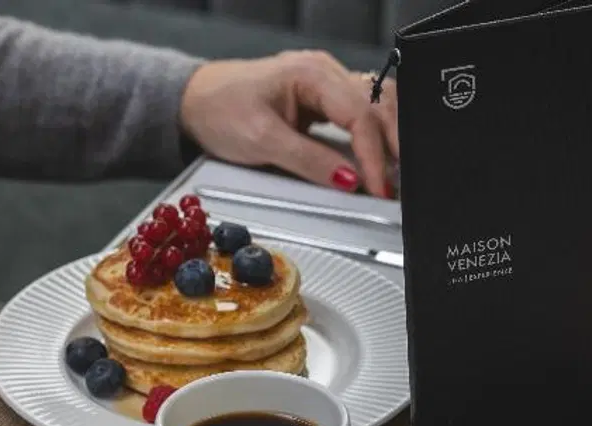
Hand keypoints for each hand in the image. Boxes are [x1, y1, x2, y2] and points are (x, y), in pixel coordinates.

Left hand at [180, 51, 398, 198]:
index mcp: (312, 73)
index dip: (374, 156)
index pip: (361, 115)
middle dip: (394, 146)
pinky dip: (378, 135)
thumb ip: (309, 161)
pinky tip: (383, 157)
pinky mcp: (326, 99)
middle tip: (398, 184)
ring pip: (380, 105)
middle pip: (381, 105)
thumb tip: (349, 180)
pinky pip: (365, 112)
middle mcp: (326, 72)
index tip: (378, 188)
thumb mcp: (261, 140)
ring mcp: (329, 84)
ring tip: (396, 173)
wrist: (193, 101)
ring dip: (392, 138)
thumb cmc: (218, 110)